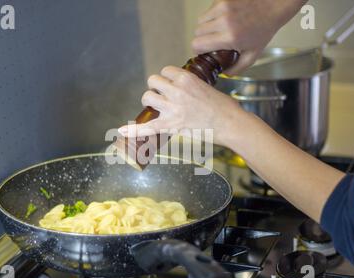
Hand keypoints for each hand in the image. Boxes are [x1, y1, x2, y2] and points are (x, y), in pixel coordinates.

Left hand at [118, 66, 242, 146]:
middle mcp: (176, 90)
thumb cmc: (225, 108)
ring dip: (150, 101)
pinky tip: (123, 130)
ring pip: (147, 97)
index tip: (171, 85)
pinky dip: (133, 129)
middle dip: (156, 88)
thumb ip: (193, 87)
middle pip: (153, 81)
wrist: (230, 124)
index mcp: (187, 78)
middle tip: (163, 97)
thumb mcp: (208, 87)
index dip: (167, 78)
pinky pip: (147, 127)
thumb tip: (186, 91)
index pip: (166, 71)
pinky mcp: (171, 125)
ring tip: (156, 108)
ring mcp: (172, 108)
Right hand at [193, 0, 306, 74]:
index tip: (204, 51)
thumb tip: (222, 74)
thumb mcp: (253, 54)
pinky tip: (224, 18)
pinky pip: (208, 10)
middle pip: (196, 33)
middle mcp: (224, 21)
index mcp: (230, 37)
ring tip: (218, 30)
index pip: (197, 44)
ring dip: (205, 27)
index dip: (198, 50)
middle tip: (212, 42)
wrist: (273, 6)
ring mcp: (222, 7)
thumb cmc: (264, 29)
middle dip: (202, 39)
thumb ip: (236, 68)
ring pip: (200, 21)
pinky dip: (212, 16)